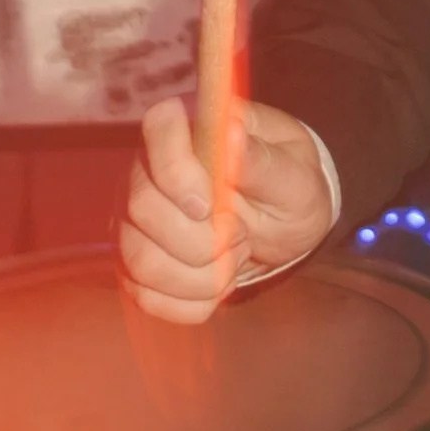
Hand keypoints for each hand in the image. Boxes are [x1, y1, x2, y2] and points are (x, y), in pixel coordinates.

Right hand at [120, 95, 334, 324]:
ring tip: (234, 258)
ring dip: (200, 277)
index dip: (176, 171)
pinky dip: (191, 303)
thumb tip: (231, 134)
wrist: (284, 227)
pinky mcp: (134, 263)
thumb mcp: (295, 175)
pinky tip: (218, 284)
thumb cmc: (290, 187)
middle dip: (202, 240)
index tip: (211, 203)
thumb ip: (262, 161)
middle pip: (141, 208)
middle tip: (242, 235)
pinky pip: (144, 295)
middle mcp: (150, 168)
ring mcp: (135, 219)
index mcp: (191, 127)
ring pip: (139, 260)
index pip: (157, 128)